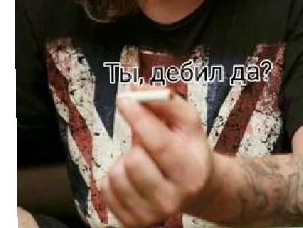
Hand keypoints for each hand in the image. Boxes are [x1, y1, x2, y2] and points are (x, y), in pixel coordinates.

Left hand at [100, 87, 213, 226]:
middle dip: (136, 142)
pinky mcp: (133, 222)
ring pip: (117, 175)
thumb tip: (134, 88)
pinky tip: (132, 175)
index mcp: (191, 171)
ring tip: (142, 158)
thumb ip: (165, 101)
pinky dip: (115, 175)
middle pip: (135, 161)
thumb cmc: (188, 147)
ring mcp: (152, 215)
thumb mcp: (187, 121)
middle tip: (146, 140)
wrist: (196, 188)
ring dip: (124, 159)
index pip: (159, 143)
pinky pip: (106, 189)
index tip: (123, 98)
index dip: (138, 117)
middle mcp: (173, 199)